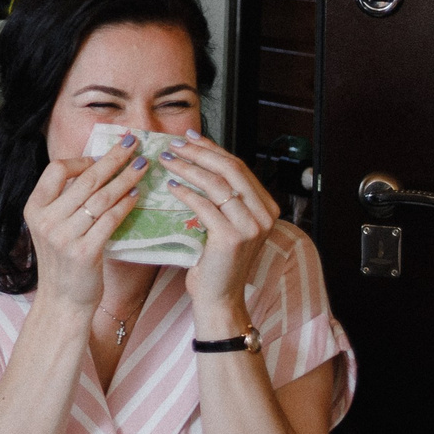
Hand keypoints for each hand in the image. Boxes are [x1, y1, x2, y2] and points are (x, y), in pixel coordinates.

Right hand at [25, 140, 151, 313]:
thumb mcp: (51, 227)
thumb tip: (95, 168)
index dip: (82, 160)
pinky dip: (125, 204)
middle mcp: (46, 220)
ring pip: (100, 198)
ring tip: (142, 166)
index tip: (102, 155)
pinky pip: (110, 220)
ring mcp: (64, 236)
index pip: (56, 170)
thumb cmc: (62, 261)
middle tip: (133, 144)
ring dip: (125, 178)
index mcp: (34, 208)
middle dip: (113, 159)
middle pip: (85, 180)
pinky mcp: (84, 252)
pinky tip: (137, 194)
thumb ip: (64, 201)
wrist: (62, 301)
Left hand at [165, 131, 280, 322]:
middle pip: (231, 169)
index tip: (189, 136)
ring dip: (188, 167)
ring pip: (217, 184)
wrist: (219, 297)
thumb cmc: (217, 260)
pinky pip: (205, 206)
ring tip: (167, 160)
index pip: (239, 167)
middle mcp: (265, 215)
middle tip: (174, 144)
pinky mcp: (233, 238)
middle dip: (199, 152)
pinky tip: (171, 186)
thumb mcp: (226, 222)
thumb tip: (199, 157)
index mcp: (266, 207)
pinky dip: (185, 192)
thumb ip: (223, 196)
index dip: (213, 148)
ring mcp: (251, 227)